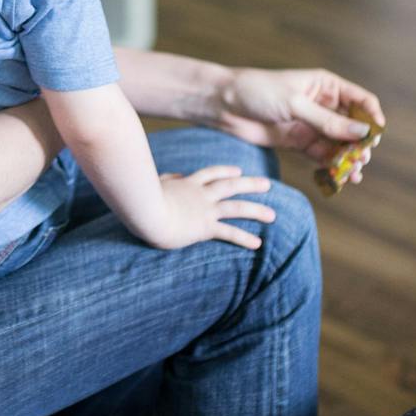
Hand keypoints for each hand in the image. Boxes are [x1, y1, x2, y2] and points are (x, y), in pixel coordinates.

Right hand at [144, 166, 276, 249]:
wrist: (145, 210)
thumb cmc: (143, 198)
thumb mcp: (156, 183)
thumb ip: (168, 179)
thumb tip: (175, 176)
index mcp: (188, 183)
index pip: (210, 174)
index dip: (225, 171)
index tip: (238, 171)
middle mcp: (200, 194)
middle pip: (230, 186)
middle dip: (250, 184)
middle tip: (267, 185)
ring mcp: (204, 210)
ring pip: (236, 207)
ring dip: (256, 211)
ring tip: (272, 216)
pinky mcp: (204, 227)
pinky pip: (228, 232)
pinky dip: (244, 238)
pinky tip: (257, 243)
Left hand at [214, 68, 385, 179]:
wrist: (223, 105)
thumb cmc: (257, 92)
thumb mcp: (294, 104)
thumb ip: (326, 121)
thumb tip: (362, 132)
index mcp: (326, 85)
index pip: (361, 100)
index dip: (372, 117)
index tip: (376, 135)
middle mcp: (323, 105)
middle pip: (353, 126)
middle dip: (360, 143)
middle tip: (361, 159)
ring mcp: (311, 125)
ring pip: (339, 144)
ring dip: (349, 158)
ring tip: (354, 174)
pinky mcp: (299, 142)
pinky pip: (322, 156)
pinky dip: (332, 167)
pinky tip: (340, 178)